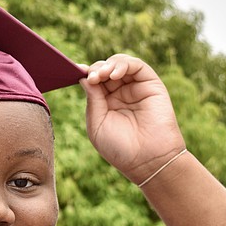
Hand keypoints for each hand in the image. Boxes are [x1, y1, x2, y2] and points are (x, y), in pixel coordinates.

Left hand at [80, 54, 184, 184]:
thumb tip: (84, 77)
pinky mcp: (151, 85)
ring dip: (108, 65)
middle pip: (105, 69)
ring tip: (101, 75)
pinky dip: (124, 64)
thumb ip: (92, 100)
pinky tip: (114, 74)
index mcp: (105, 103)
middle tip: (91, 77)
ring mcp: (136, 88)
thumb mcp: (97, 123)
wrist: (147, 161)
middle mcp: (120, 93)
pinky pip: (137, 66)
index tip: (74, 72)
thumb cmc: (120, 148)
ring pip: (120, 64)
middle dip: (96, 69)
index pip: (94, 81)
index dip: (85, 74)